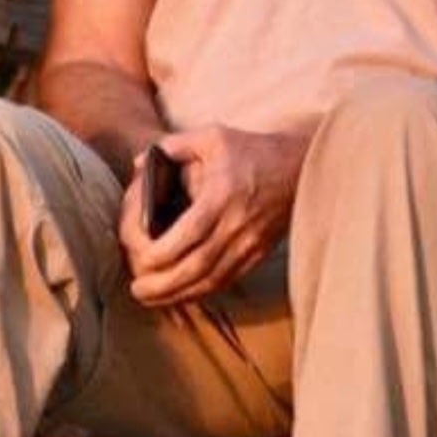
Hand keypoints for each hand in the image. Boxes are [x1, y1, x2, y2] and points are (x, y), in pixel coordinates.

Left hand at [118, 124, 310, 306]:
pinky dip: (201, 292)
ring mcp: (250, 244)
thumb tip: (138, 164)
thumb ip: (173, 146)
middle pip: (197, 266)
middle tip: (136, 291)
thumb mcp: (213, 137)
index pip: (190, 234)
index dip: (162, 253)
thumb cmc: (253, 150)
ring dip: (178, 295)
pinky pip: (226, 280)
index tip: (140, 260)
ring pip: (211, 280)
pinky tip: (181, 294)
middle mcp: (237, 225)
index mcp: (223, 196)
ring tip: (150, 298)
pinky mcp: (258, 254)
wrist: (300, 168)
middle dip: (163, 284)